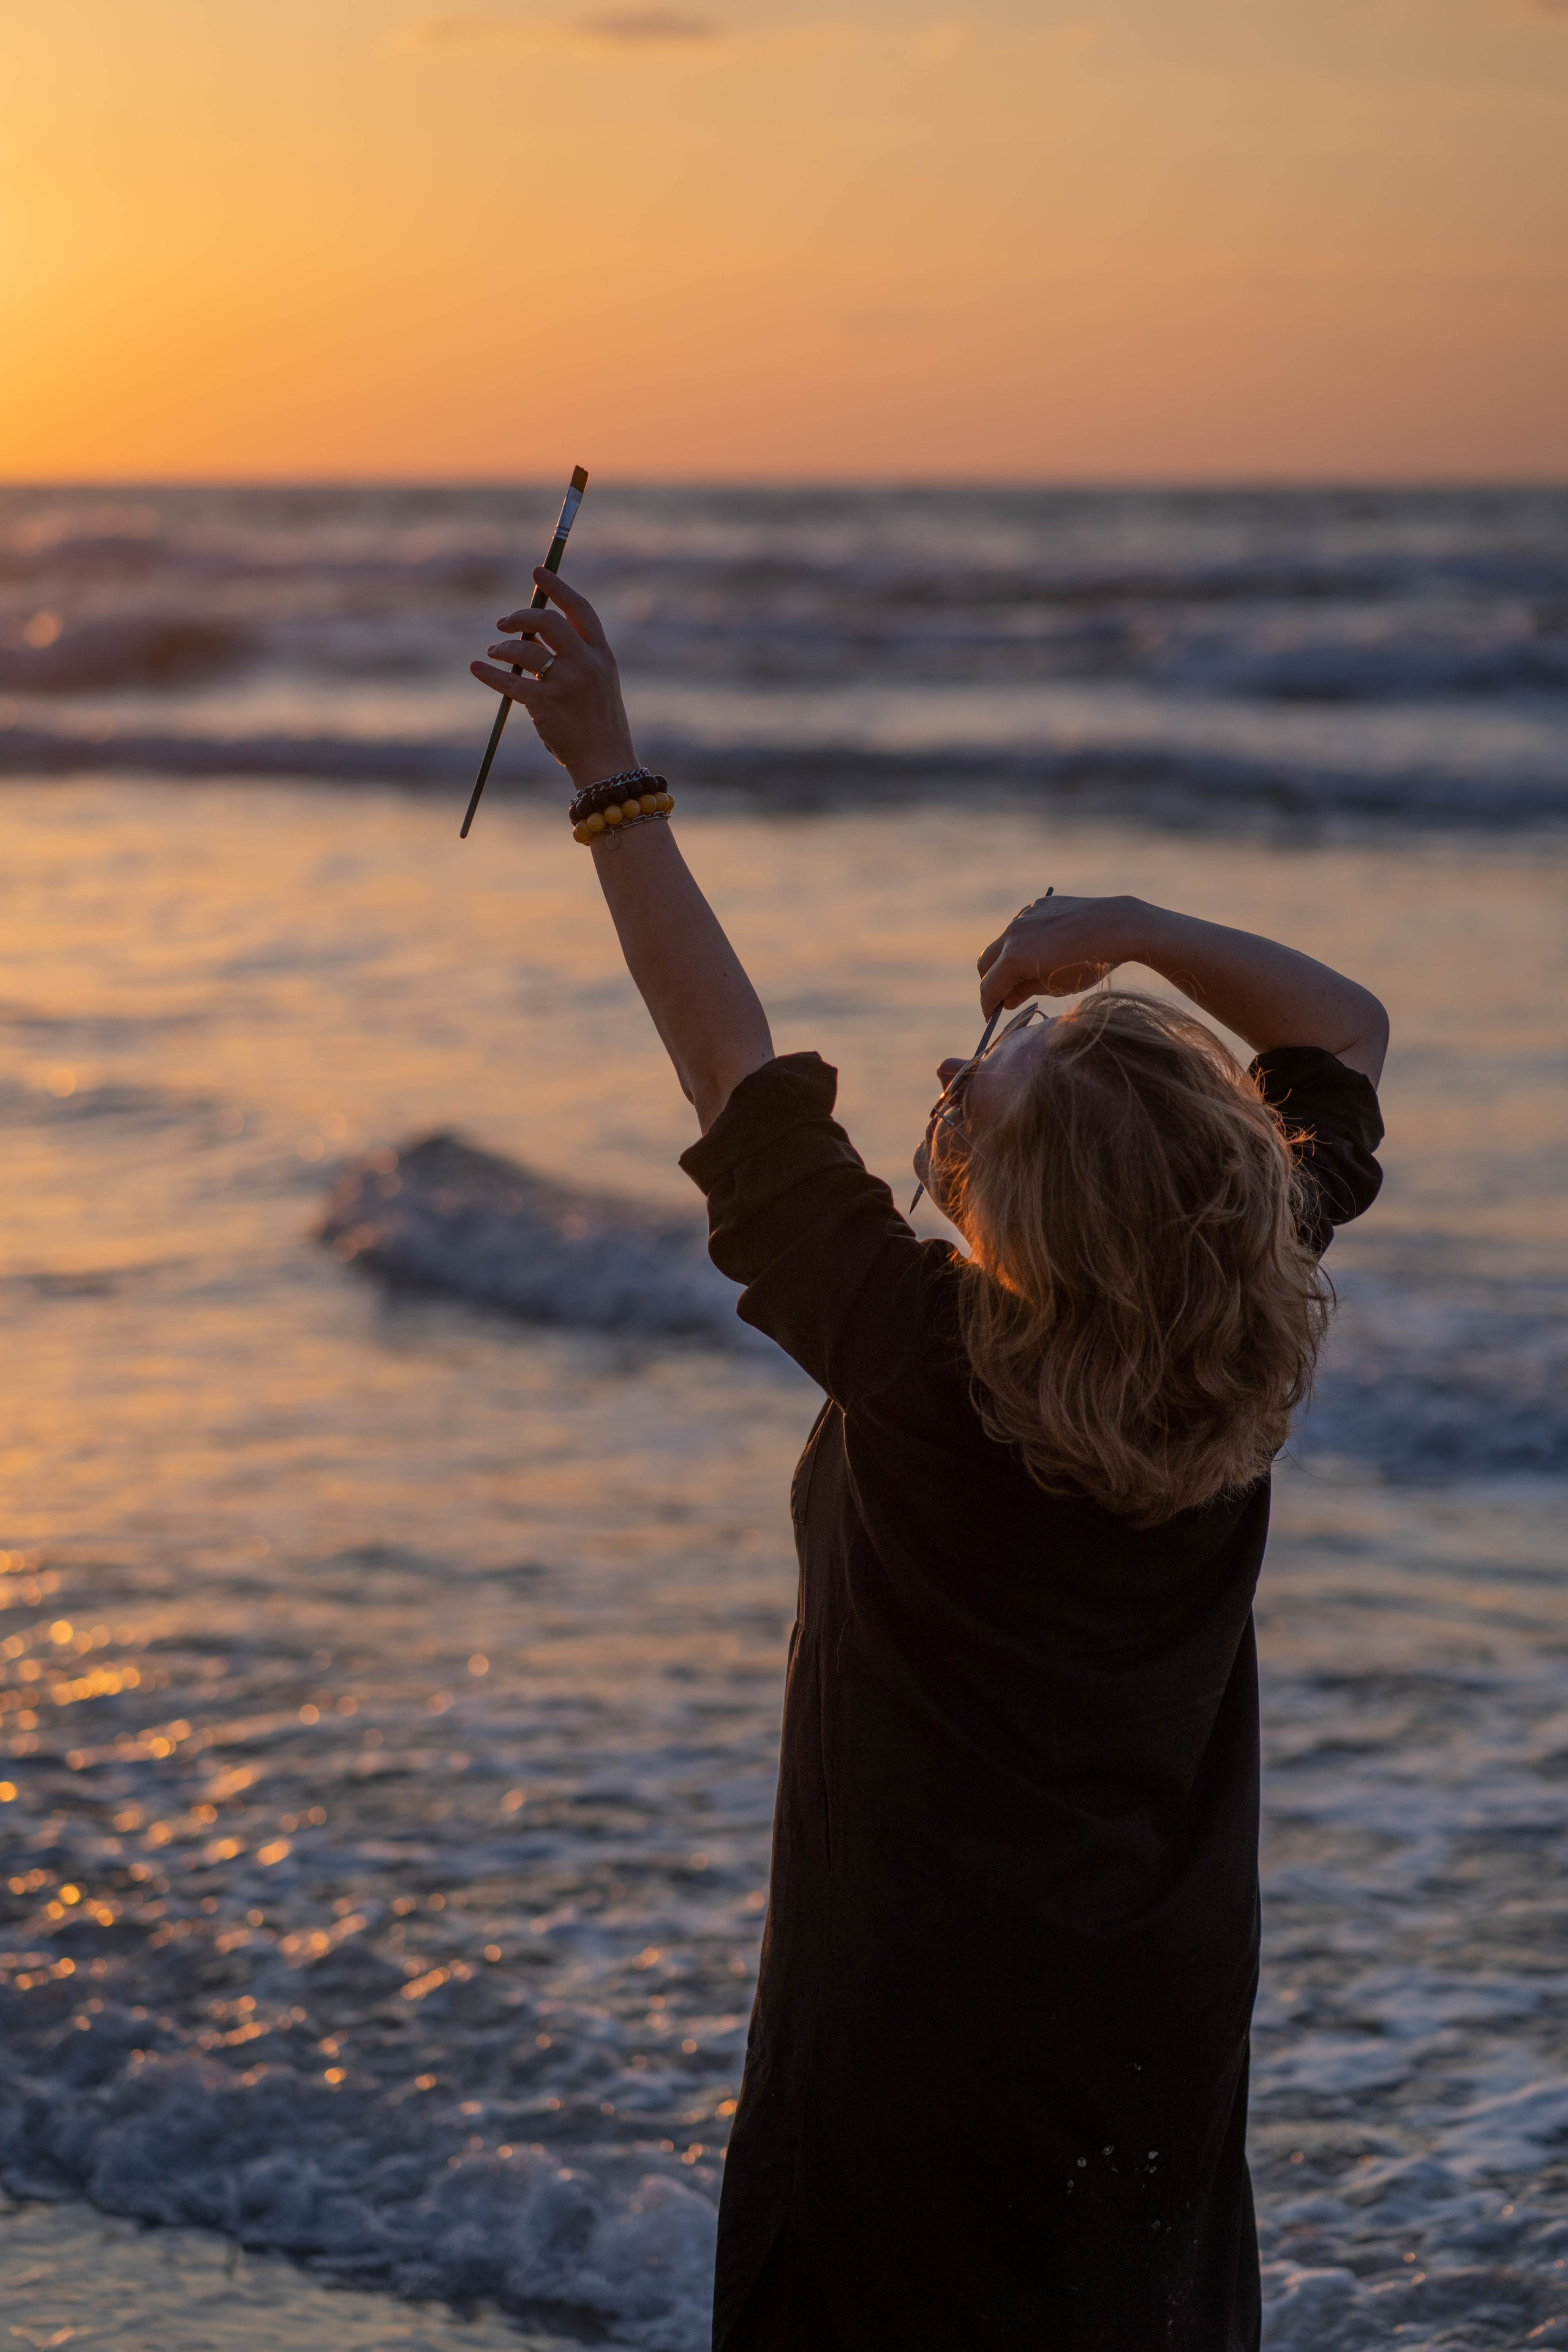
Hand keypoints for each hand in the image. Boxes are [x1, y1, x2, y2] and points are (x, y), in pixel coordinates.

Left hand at [470, 570, 637, 789]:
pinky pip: (510, 681)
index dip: (557, 588)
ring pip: (527, 649)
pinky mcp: (547, 704)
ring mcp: (568, 684)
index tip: (537, 572)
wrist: (606, 763)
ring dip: (504, 647)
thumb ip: (573, 658)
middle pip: (549, 622)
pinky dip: (489, 673)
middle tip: (502, 623)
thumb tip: (532, 636)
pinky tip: (477, 668)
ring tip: (494, 652)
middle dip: (521, 616)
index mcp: (602, 655)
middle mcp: (587, 664)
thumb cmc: (598, 726)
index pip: (580, 609)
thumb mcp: (597, 685)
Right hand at [977, 894, 1146, 1014]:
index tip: (991, 1016)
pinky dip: (1022, 941)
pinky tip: (1044, 949)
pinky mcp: (1036, 906)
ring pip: (1002, 943)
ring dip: (1006, 961)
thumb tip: (1006, 999)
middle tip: (1005, 996)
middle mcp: (1012, 933)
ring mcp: (1023, 916)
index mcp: (1014, 958)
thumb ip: (1025, 992)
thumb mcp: (1056, 987)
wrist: (1117, 926)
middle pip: (985, 963)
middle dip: (991, 982)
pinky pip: (1020, 927)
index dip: (988, 1006)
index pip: (988, 988)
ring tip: (1028, 973)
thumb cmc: (1090, 963)